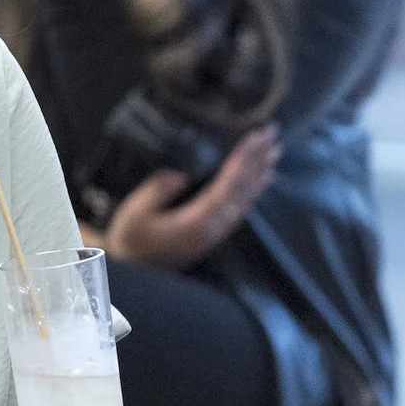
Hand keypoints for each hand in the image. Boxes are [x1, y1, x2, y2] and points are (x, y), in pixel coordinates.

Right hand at [104, 125, 279, 268]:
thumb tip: (179, 175)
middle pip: (243, 189)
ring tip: (274, 149)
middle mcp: (215, 227)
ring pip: (246, 198)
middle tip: (271, 133)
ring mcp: (218, 231)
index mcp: (197, 220)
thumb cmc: (131, 240)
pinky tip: (262, 179)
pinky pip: (242, 206)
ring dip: (260, 172)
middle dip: (257, 159)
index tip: (253, 136)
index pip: (227, 185)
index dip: (242, 159)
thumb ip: (156, 191)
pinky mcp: (216, 233)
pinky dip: (253, 189)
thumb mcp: (135, 213)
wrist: (135, 273)